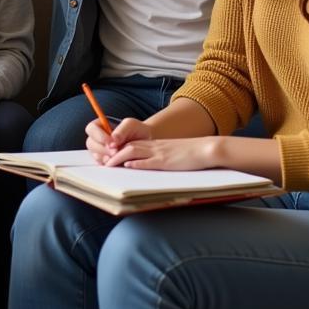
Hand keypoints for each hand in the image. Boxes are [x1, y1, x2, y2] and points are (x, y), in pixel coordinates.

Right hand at [86, 116, 150, 162]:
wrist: (145, 141)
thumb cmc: (137, 130)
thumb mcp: (130, 125)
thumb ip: (121, 130)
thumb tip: (113, 139)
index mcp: (100, 125)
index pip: (91, 129)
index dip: (98, 136)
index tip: (110, 142)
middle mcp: (98, 137)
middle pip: (90, 143)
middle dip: (102, 149)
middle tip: (115, 152)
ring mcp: (100, 149)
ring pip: (94, 154)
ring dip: (104, 157)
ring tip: (116, 158)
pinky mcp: (104, 159)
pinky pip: (100, 163)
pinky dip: (107, 164)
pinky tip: (116, 163)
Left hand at [104, 135, 218, 170]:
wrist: (205, 148)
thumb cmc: (190, 153)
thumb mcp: (171, 153)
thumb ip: (158, 157)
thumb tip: (144, 165)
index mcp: (155, 144)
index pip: (131, 144)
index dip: (118, 149)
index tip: (108, 157)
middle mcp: (154, 146)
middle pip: (128, 146)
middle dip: (113, 153)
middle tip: (103, 162)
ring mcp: (159, 153)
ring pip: (133, 151)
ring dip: (119, 158)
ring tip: (109, 165)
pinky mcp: (166, 161)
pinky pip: (148, 161)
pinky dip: (136, 163)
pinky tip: (128, 165)